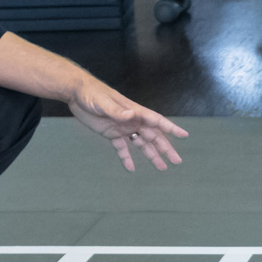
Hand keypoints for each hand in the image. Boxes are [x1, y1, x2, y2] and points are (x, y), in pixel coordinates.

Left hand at [68, 77, 188, 170]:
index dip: (171, 128)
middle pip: (153, 136)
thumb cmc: (92, 94)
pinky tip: (130, 168)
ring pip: (141, 144)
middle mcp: (132, 121)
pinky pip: (122, 148)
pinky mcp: (111, 133)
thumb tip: (131, 116)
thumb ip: (117, 111)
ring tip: (161, 167)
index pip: (157, 121)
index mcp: (134, 112)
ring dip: (151, 155)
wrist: (77, 93)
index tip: (184, 135)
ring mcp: (123, 128)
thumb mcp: (104, 102)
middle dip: (165, 148)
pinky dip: (126, 158)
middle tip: (176, 161)